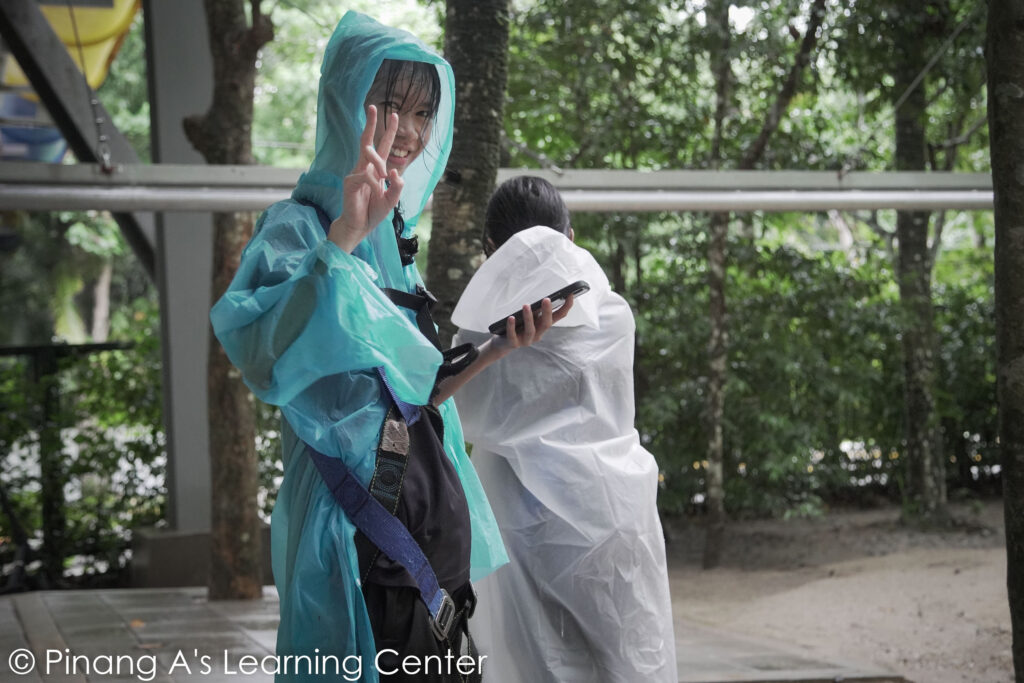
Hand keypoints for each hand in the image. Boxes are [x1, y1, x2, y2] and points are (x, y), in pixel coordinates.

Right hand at [328, 105, 403, 251]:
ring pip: (370, 157)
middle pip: (367, 141)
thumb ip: (397, 187)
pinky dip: (373, 183)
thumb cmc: (373, 212)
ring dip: (379, 164)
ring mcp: (356, 173)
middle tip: (373, 106)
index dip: (389, 131)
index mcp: (376, 170)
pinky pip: (366, 176)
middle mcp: (365, 168)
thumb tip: (395, 171)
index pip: (382, 147)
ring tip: (384, 177)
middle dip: (371, 123)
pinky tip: (372, 192)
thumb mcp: (391, 201)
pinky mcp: (350, 181)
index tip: (395, 115)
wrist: (358, 226)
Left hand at [493, 294, 574, 353]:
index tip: (571, 295)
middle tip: (546, 299)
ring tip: (526, 306)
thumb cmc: (518, 326)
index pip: (558, 316)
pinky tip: (511, 318)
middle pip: (546, 324)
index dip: (566, 307)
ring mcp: (526, 340)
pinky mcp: (514, 344)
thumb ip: (536, 310)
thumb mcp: (529, 316)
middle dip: (547, 312)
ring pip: (530, 330)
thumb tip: (543, 298)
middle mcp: (538, 334)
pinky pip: (513, 336)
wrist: (503, 343)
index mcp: (543, 325)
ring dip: (529, 317)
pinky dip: (511, 327)